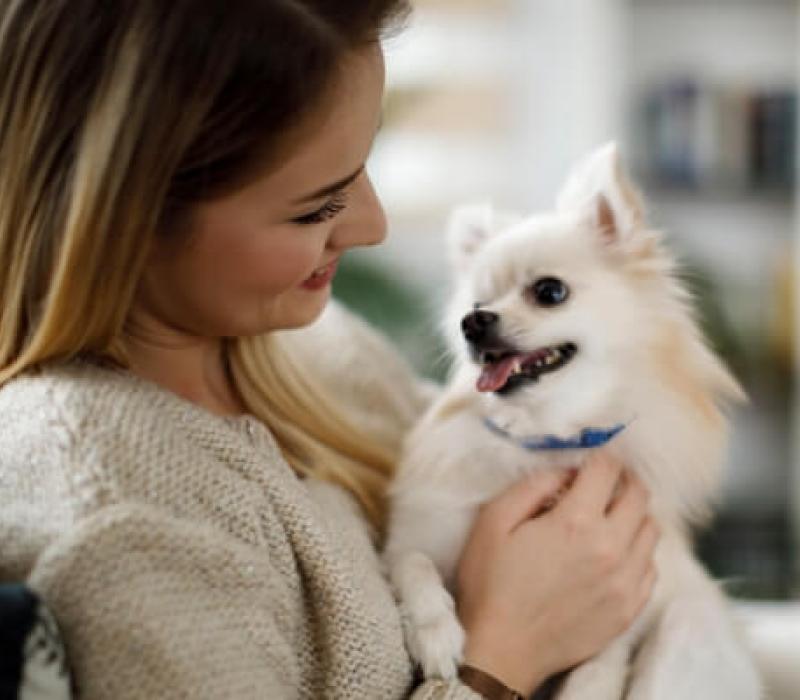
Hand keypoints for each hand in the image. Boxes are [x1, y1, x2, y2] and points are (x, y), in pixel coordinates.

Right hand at [454, 453, 658, 695]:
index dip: (599, 456)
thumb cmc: (490, 583)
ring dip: (634, 513)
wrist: (502, 651)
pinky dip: (638, 550)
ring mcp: (626, 582)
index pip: (607, 470)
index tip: (589, 459)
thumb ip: (532, 486)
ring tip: (610, 516)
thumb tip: (565, 471)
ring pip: (651, 530)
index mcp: (576, 522)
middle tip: (604, 481)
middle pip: (639, 495)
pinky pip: (651, 567)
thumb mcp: (493, 521)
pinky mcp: (629, 609)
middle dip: (622, 479)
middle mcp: (611, 548)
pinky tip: (614, 553)